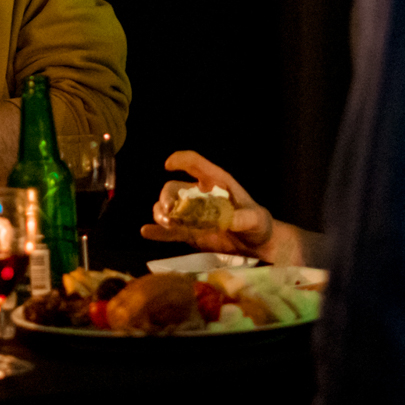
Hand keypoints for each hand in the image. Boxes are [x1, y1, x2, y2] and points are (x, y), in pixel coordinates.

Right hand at [140, 151, 281, 260]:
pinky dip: (158, 231)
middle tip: (169, 210)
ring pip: (168, 208)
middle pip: (174, 188)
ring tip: (164, 223)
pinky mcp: (190, 233)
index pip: (196, 164)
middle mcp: (199, 196)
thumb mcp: (256, 219)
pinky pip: (170, 231)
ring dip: (161, 213)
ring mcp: (193, 215)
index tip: (168, 164)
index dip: (181, 160)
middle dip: (166, 196)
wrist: (257, 244)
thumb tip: (230, 221)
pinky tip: (146, 231)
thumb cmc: (258, 224)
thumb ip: (244, 219)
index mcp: (216, 183)